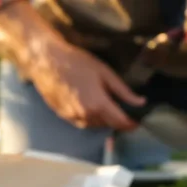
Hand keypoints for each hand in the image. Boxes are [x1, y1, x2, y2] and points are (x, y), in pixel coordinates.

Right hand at [28, 40, 145, 129]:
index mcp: (99, 104)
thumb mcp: (105, 73)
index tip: (137, 122)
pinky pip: (82, 123)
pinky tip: (90, 106)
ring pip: (94, 125)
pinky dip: (90, 118)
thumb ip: (124, 91)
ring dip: (103, 120)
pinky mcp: (63, 116)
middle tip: (123, 112)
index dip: (131, 124)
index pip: (120, 122)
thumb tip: (141, 102)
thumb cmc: (77, 62)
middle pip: (108, 125)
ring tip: (106, 107)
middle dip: (117, 121)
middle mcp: (86, 115)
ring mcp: (73, 117)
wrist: (46, 61)